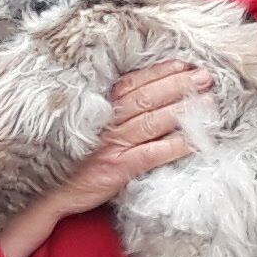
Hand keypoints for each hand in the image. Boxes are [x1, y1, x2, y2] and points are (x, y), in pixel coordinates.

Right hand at [0, 64, 210, 256]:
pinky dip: (174, 146)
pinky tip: (195, 140)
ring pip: (153, 121)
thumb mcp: (84, 125)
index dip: (160, 72)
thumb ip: (108, 110)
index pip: (133, 82)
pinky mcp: (116, 169)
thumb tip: (143, 94)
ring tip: (209, 102)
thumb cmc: (69, 157)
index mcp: (98, 107)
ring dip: (183, 110)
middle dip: (179, 85)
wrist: (47, 193)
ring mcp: (111, 145)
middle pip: (147, 97)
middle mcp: (106, 122)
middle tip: (206, 77)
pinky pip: (152, 154)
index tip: (183, 64)